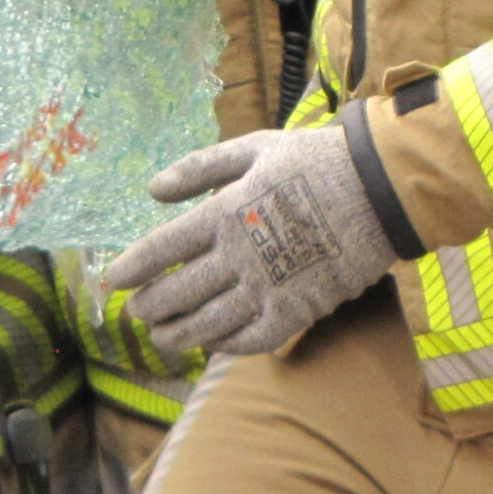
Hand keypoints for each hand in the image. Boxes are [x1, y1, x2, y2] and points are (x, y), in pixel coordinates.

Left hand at [104, 125, 398, 356]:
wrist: (379, 189)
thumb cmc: (314, 161)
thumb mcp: (253, 147)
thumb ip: (199, 168)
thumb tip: (152, 190)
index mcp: (226, 211)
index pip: (165, 248)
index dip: (135, 267)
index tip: (113, 281)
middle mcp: (240, 254)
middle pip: (180, 292)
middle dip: (152, 307)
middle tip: (137, 314)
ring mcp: (269, 286)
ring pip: (210, 323)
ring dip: (180, 334)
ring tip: (162, 339)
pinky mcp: (298, 309)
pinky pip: (253, 339)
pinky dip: (227, 346)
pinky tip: (213, 346)